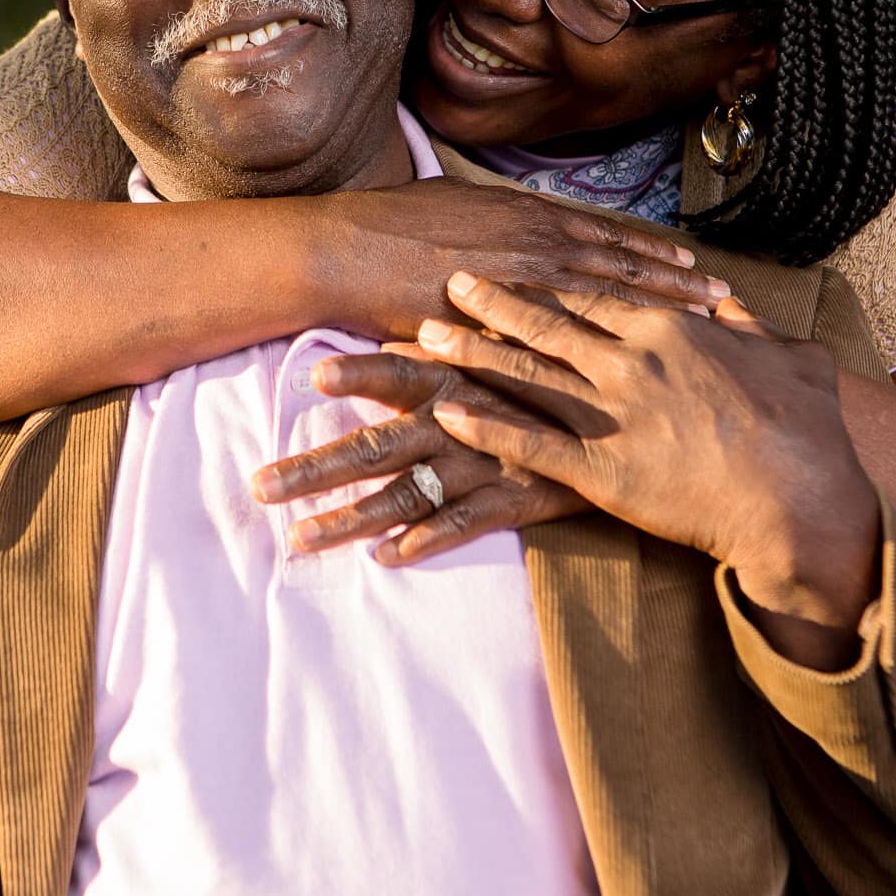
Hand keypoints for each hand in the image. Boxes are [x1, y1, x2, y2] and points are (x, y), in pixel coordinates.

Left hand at [251, 346, 589, 563]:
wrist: (637, 418)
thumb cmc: (558, 377)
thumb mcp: (508, 348)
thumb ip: (451, 345)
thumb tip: (393, 337)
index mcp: (455, 375)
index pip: (396, 367)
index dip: (357, 371)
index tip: (311, 375)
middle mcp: (459, 418)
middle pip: (375, 445)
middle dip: (314, 468)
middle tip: (258, 487)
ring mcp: (486, 462)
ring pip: (405, 495)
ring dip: (350, 518)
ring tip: (299, 539)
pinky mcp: (517, 498)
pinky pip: (463, 524)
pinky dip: (424, 540)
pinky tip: (385, 558)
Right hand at [317, 178, 730, 340]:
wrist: (349, 250)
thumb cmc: (392, 224)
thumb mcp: (456, 203)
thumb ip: (494, 218)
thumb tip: (511, 218)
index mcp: (529, 215)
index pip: (607, 236)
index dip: (651, 251)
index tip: (690, 263)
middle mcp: (539, 243)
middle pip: (626, 268)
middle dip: (677, 284)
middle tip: (724, 299)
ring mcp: (526, 282)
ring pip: (612, 300)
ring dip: (663, 311)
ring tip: (707, 326)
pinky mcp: (505, 321)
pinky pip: (569, 339)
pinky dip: (610, 349)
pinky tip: (640, 364)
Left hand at [417, 274, 883, 667]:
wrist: (799, 498)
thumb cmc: (804, 429)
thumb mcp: (789, 357)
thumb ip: (750, 325)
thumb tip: (733, 304)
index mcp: (667, 331)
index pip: (591, 296)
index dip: (544, 282)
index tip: (514, 266)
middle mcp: (628, 364)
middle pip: (543, 326)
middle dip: (491, 303)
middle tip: (449, 281)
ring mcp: (610, 417)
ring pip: (523, 376)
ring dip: (469, 356)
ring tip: (423, 338)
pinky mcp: (600, 473)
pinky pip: (529, 445)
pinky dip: (484, 430)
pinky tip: (447, 418)